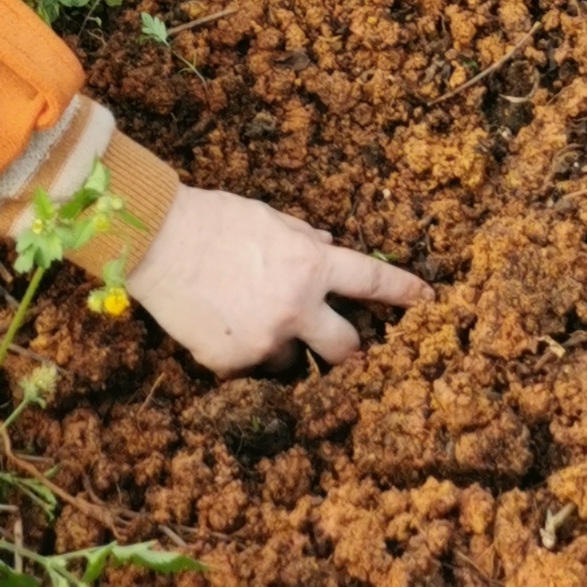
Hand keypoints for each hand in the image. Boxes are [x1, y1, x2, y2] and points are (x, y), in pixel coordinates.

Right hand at [127, 184, 429, 371]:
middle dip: (349, 351)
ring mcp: (265, 341)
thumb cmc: (215, 219)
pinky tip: (218, 325)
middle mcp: (296, 308)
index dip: (404, 293)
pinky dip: (239, 352)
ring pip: (291, 359)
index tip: (427, 300)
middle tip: (345, 351)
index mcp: (311, 266)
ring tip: (248, 318)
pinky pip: (247, 367)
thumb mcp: (270, 219)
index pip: (373, 282)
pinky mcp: (231, 364)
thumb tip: (329, 249)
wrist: (160, 241)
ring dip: (282, 346)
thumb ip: (304, 240)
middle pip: (345, 348)